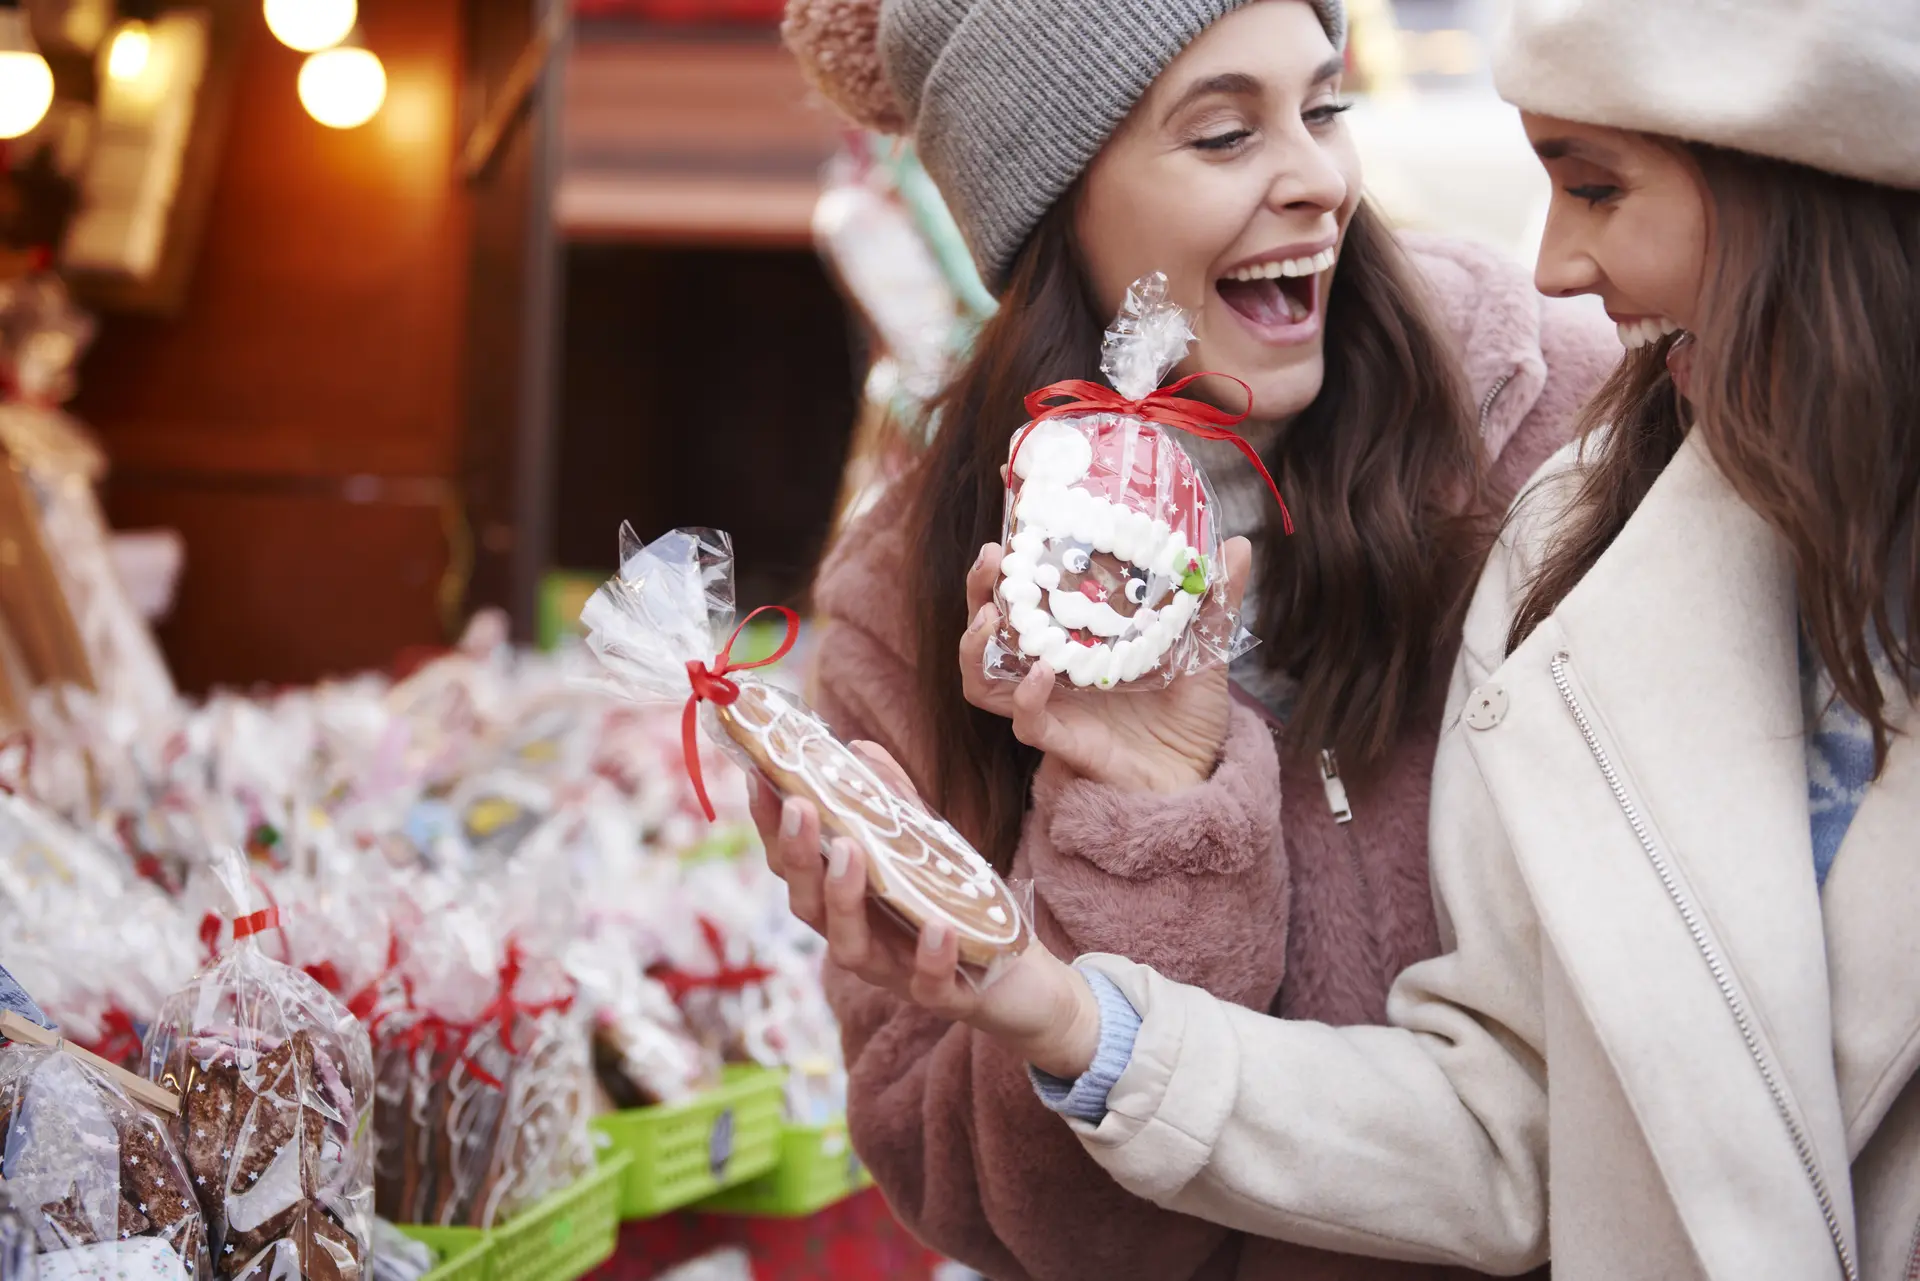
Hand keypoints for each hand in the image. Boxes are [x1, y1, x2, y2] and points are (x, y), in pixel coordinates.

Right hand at [747, 745, 1103, 1078]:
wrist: (1020, 980)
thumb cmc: (957, 909)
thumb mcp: (926, 847)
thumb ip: (893, 803)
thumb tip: (858, 747)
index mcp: (846, 904)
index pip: (793, 867)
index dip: (771, 827)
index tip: (760, 777)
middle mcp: (859, 940)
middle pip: (807, 906)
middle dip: (799, 856)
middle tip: (799, 806)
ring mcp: (896, 972)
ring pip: (850, 947)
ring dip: (845, 899)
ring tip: (851, 851)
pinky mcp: (944, 995)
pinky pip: (928, 983)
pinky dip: (929, 957)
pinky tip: (937, 926)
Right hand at [959, 536, 1253, 792]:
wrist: (1198, 777)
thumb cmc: (1189, 715)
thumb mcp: (1205, 648)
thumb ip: (1214, 600)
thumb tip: (1237, 545)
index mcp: (1076, 634)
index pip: (1028, 586)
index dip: (1010, 548)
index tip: (1010, 495)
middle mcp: (1052, 664)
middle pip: (988, 623)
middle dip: (981, 587)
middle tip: (992, 556)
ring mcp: (1050, 703)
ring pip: (982, 673)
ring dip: (975, 642)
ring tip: (994, 613)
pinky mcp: (1061, 739)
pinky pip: (1025, 720)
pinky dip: (1027, 696)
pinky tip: (1043, 672)